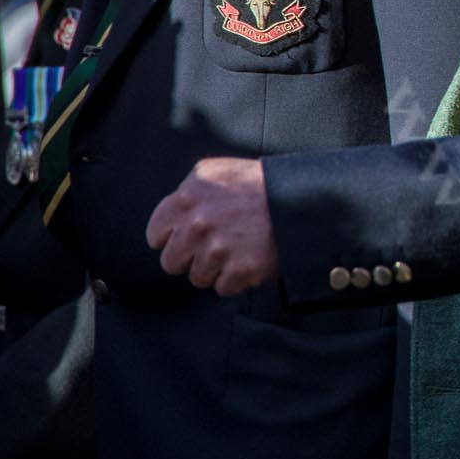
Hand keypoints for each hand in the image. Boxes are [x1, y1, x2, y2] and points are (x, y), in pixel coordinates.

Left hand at [146, 157, 277, 296]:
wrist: (304, 198)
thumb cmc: (261, 183)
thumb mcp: (219, 171)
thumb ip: (189, 190)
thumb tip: (171, 216)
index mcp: (188, 196)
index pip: (156, 234)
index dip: (173, 237)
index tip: (188, 237)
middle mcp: (198, 223)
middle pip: (172, 262)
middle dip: (191, 257)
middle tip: (215, 246)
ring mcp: (218, 248)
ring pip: (198, 277)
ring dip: (216, 269)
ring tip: (238, 249)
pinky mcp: (240, 269)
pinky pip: (223, 288)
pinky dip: (237, 279)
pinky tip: (250, 258)